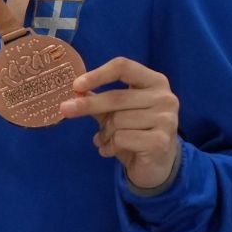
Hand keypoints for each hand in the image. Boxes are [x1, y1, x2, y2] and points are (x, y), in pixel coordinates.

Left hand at [59, 57, 180, 191]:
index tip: (76, 86)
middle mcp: (165, 97)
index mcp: (154, 82)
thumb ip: (98, 99)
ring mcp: (166, 119)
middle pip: (116, 96)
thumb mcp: (116, 111)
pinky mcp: (161, 141)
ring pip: (117, 120)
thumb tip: (74, 91)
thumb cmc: (135, 131)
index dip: (97, 75)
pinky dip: (109, 146)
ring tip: (105, 140)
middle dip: (88, 105)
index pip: (123, 67)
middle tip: (65, 109)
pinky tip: (111, 150)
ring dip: (104, 133)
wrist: (157, 164)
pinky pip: (121, 138)